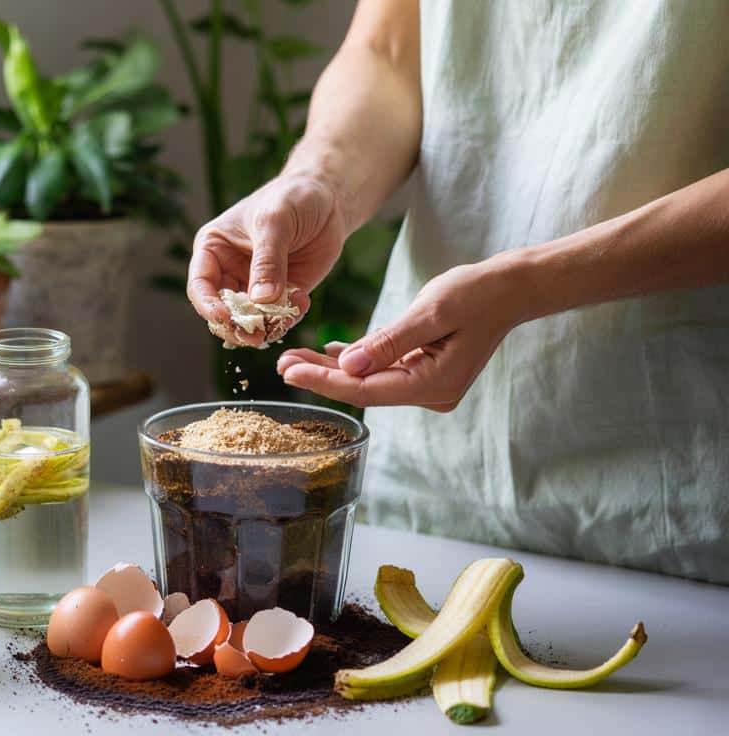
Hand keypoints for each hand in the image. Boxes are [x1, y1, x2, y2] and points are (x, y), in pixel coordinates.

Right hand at [187, 174, 344, 345]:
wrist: (329, 198)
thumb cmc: (292, 197)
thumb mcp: (275, 221)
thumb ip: (267, 260)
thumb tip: (261, 300)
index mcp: (213, 249)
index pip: (201, 285)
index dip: (209, 306)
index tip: (225, 318)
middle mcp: (229, 271)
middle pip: (222, 310)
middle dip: (237, 325)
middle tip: (255, 336)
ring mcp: (255, 286)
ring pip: (250, 320)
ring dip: (265, 327)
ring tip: (282, 320)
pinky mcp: (281, 295)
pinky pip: (278, 318)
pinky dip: (288, 319)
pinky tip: (303, 302)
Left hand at [277, 261, 525, 411]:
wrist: (509, 288)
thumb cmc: (476, 294)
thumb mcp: (430, 312)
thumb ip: (389, 341)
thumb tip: (348, 365)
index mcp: (432, 385)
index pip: (365, 390)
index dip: (324, 381)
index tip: (289, 372)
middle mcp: (428, 392)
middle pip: (363, 389)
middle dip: (320, 376)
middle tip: (279, 365)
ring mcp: (426, 384)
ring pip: (369, 379)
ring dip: (332, 367)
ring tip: (292, 356)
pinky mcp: (422, 370)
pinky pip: (381, 368)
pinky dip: (356, 359)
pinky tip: (328, 351)